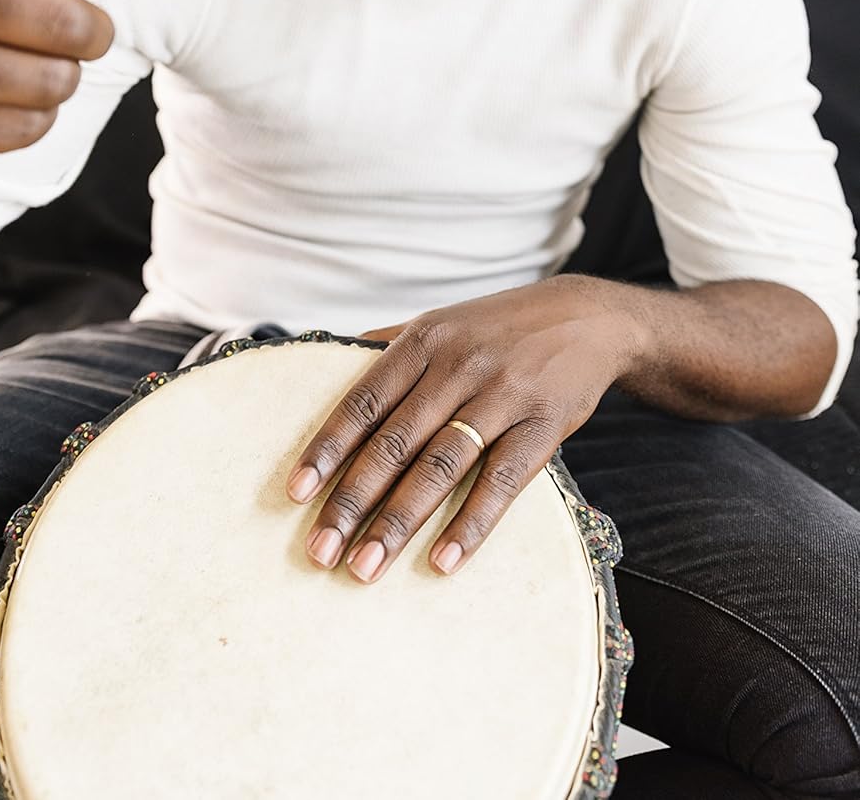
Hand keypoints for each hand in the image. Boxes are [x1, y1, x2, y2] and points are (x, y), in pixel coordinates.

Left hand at [286, 278, 641, 581]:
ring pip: (439, 466)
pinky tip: (442, 561)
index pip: (364, 400)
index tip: (296, 493)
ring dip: (398, 521)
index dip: (328, 447)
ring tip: (364, 567)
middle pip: (394, 442)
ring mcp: (502, 396)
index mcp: (425, 341)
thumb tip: (327, 366)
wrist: (589, 318)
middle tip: (320, 550)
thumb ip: (389, 346)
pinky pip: (501, 482)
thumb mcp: (443, 322)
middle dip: (352, 500)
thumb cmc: (499, 328)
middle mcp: (458, 366)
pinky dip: (470, 523)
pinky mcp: (542, 427)